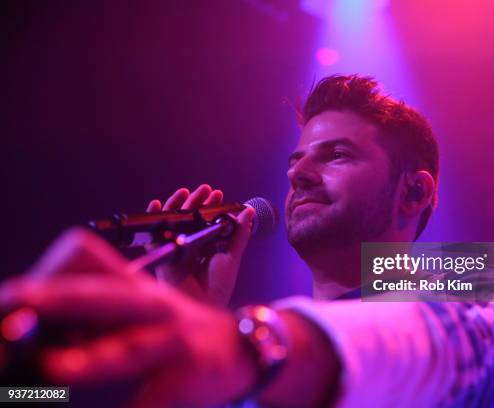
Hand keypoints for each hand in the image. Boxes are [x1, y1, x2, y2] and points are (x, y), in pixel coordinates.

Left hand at [0, 228, 256, 407]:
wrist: (243, 347)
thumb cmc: (183, 330)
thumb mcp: (150, 309)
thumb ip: (107, 315)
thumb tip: (47, 338)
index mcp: (142, 293)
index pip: (96, 279)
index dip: (56, 282)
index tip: (16, 291)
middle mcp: (157, 309)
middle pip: (108, 301)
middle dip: (65, 299)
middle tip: (21, 300)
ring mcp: (175, 341)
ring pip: (130, 348)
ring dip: (91, 358)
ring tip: (53, 367)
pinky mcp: (189, 375)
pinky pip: (153, 401)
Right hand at [146, 184, 254, 305]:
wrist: (203, 305)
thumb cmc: (219, 285)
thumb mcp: (232, 256)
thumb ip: (240, 233)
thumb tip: (249, 211)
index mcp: (207, 244)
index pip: (207, 219)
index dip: (211, 205)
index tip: (218, 194)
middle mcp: (190, 245)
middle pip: (190, 217)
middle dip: (196, 201)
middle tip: (205, 189)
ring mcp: (176, 249)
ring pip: (174, 221)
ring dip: (177, 205)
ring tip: (185, 192)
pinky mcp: (163, 255)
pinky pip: (154, 235)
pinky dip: (154, 219)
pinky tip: (158, 204)